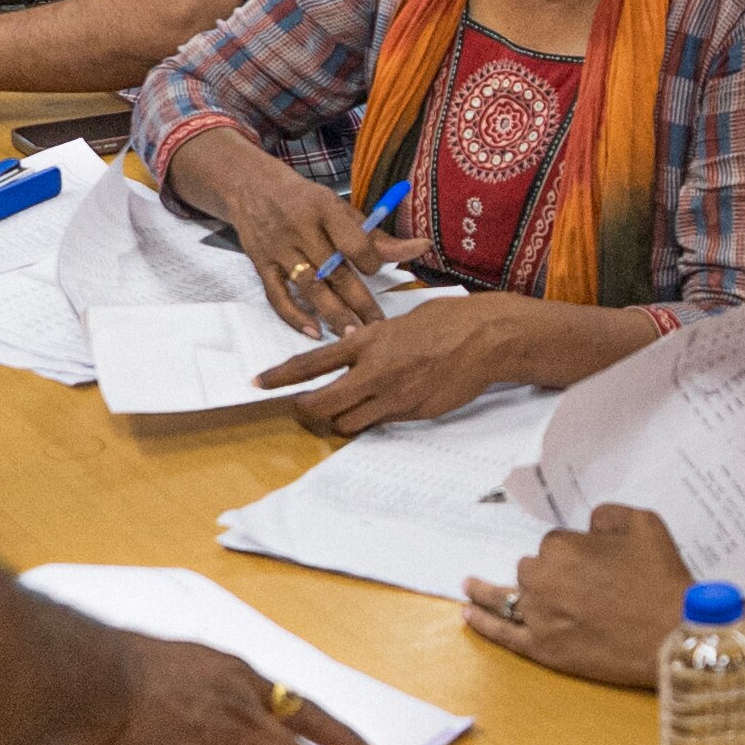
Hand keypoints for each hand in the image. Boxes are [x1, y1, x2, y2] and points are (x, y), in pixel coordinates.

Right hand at [201, 157, 433, 335]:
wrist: (252, 186)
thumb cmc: (306, 201)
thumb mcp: (340, 209)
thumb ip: (377, 236)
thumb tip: (421, 247)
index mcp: (325, 209)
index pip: (353, 243)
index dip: (370, 262)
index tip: (376, 272)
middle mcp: (300, 229)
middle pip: (334, 272)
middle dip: (358, 302)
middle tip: (378, 328)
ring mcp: (278, 249)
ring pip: (309, 288)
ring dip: (332, 314)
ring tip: (353, 336)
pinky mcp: (260, 265)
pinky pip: (277, 296)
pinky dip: (295, 317)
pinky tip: (314, 333)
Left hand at [259, 295, 509, 435]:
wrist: (487, 339)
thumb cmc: (447, 320)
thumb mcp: (400, 322)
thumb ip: (372, 340)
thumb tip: (352, 348)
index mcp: (367, 342)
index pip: (311, 363)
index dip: (280, 377)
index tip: (258, 383)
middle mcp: (374, 373)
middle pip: (321, 405)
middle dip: (307, 410)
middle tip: (304, 406)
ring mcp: (394, 398)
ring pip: (348, 423)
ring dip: (342, 419)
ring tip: (351, 405)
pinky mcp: (413, 414)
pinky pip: (383, 423)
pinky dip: (378, 416)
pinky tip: (393, 400)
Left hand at [462, 504, 692, 686]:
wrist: (672, 635)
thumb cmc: (661, 580)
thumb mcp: (644, 523)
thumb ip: (607, 514)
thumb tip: (588, 526)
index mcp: (563, 547)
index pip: (555, 543)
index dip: (576, 552)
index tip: (594, 563)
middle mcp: (542, 579)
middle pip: (531, 568)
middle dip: (548, 572)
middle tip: (577, 585)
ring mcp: (539, 616)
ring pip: (506, 596)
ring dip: (488, 589)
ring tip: (469, 585)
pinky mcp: (542, 648)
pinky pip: (502, 633)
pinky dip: (481, 622)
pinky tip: (467, 613)